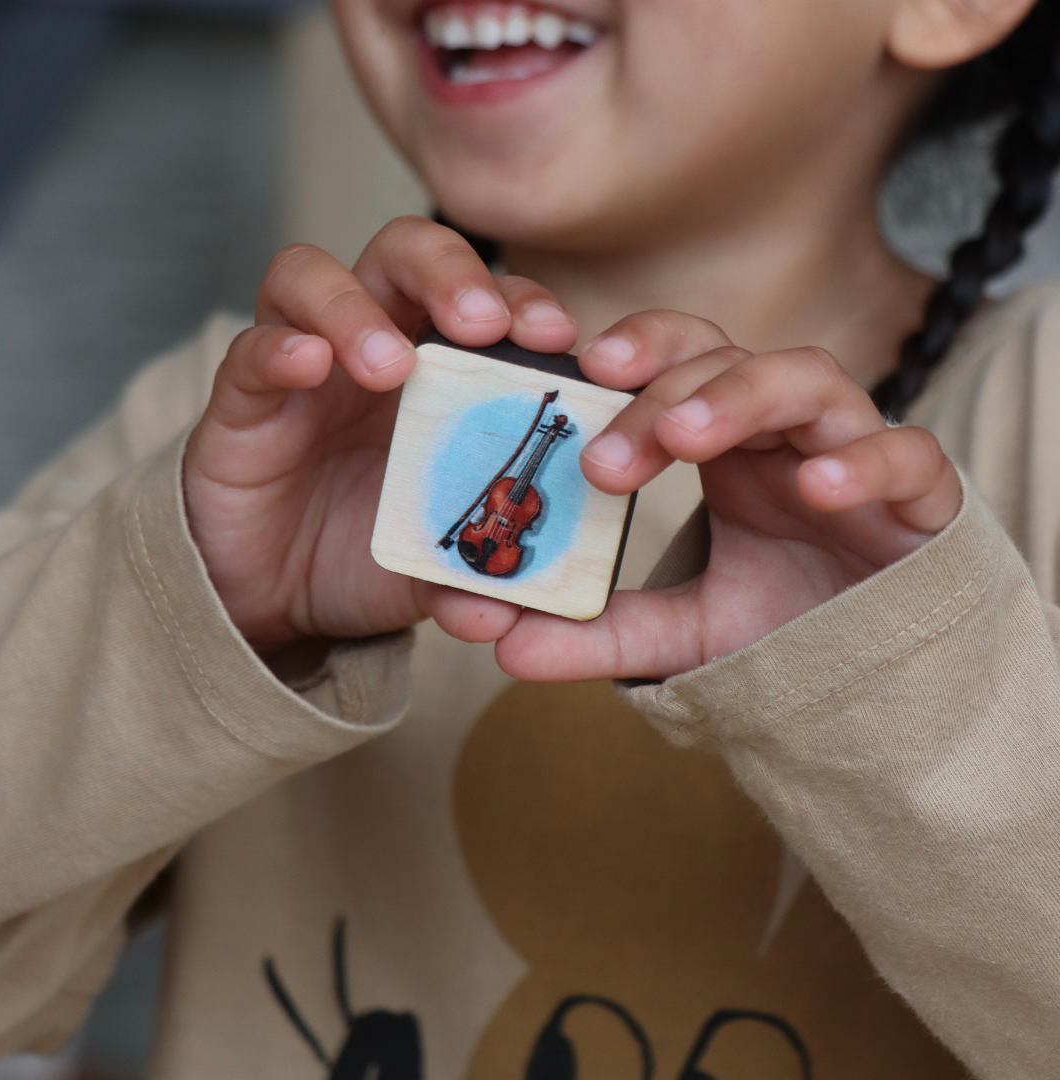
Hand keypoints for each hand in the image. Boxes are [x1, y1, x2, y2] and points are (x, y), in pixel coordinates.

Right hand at [184, 218, 577, 652]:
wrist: (273, 594)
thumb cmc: (366, 553)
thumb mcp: (433, 568)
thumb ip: (470, 581)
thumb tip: (505, 614)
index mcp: (440, 374)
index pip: (484, 301)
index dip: (522, 302)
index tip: (554, 338)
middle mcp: (372, 349)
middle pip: (402, 254)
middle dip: (448, 272)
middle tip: (480, 323)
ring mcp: (303, 369)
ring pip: (311, 277)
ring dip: (355, 308)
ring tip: (391, 367)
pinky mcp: (241, 402)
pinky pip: (249, 353)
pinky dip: (279, 349)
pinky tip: (308, 364)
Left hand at [440, 311, 961, 680]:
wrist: (884, 667)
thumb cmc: (786, 622)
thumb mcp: (681, 632)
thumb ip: (599, 631)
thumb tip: (503, 644)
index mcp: (725, 443)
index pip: (675, 364)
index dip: (633, 352)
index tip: (578, 371)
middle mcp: (783, 431)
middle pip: (727, 360)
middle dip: (664, 390)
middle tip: (605, 454)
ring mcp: (852, 450)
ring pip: (807, 380)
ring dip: (739, 398)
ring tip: (682, 441)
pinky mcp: (920, 495)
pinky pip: (907, 454)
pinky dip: (864, 461)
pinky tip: (817, 488)